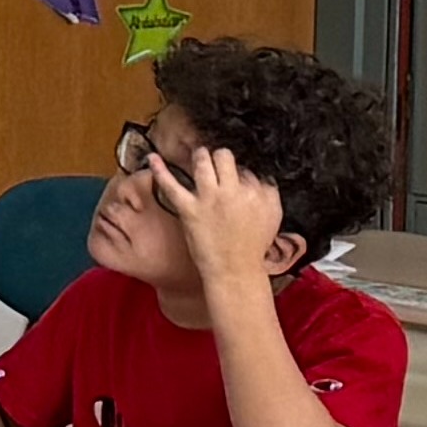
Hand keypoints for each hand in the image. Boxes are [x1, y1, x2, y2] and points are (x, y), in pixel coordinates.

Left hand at [151, 147, 292, 287]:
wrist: (235, 270)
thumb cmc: (253, 248)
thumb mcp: (273, 217)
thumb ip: (268, 193)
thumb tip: (259, 177)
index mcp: (258, 192)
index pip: (246, 169)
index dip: (239, 173)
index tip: (235, 178)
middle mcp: (234, 191)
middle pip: (225, 158)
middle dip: (219, 156)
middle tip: (216, 161)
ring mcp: (210, 199)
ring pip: (202, 163)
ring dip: (199, 156)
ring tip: (198, 156)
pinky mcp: (189, 209)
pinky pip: (171, 185)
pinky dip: (160, 170)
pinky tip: (152, 157)